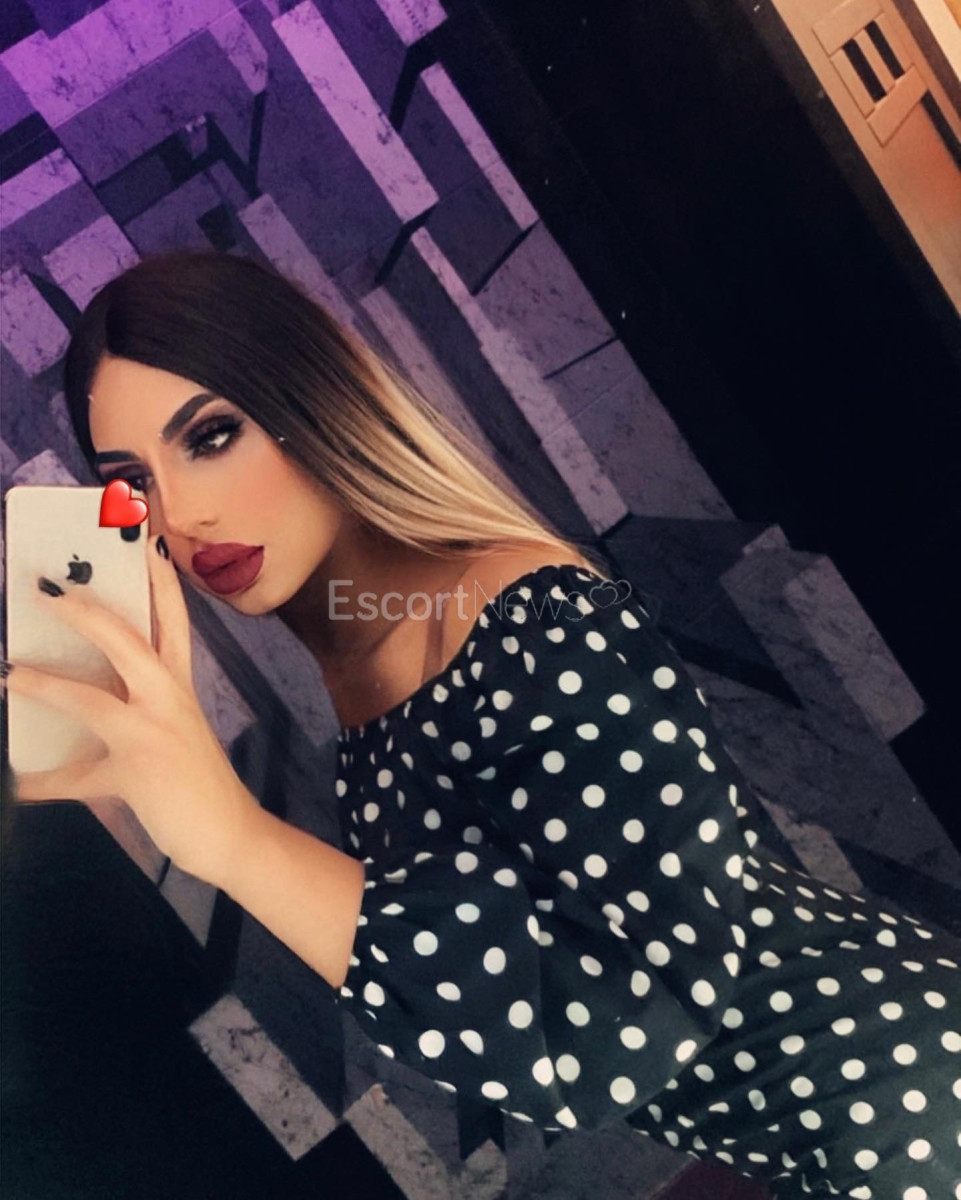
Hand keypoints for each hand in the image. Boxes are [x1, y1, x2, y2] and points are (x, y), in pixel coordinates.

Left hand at [4, 534, 261, 888]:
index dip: (159, 578)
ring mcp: (154, 731)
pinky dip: (43, 780)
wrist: (227, 834)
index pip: (172, 618)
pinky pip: (78, 772)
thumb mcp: (159, 748)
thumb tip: (44, 757)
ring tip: (9, 670)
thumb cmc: (195, 787)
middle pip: (132, 638)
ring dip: (45, 683)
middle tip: (46, 585)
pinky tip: (17, 782)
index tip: (145, 539)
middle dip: (87, 610)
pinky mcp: (138, 767)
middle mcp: (169, 698)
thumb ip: (104, 745)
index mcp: (178, 685)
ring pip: (93, 697)